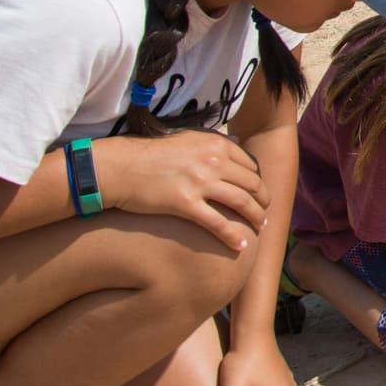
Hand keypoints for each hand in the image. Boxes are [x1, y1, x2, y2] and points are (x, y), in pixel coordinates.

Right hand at [102, 131, 269, 251]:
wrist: (121, 167)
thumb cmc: (151, 155)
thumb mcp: (187, 139)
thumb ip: (212, 142)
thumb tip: (235, 143)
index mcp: (215, 144)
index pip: (250, 166)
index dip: (259, 183)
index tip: (260, 194)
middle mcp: (213, 161)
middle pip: (252, 184)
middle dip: (263, 201)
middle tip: (264, 213)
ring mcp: (200, 182)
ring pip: (241, 203)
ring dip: (255, 217)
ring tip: (259, 228)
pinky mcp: (185, 203)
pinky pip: (218, 223)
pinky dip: (233, 236)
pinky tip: (240, 246)